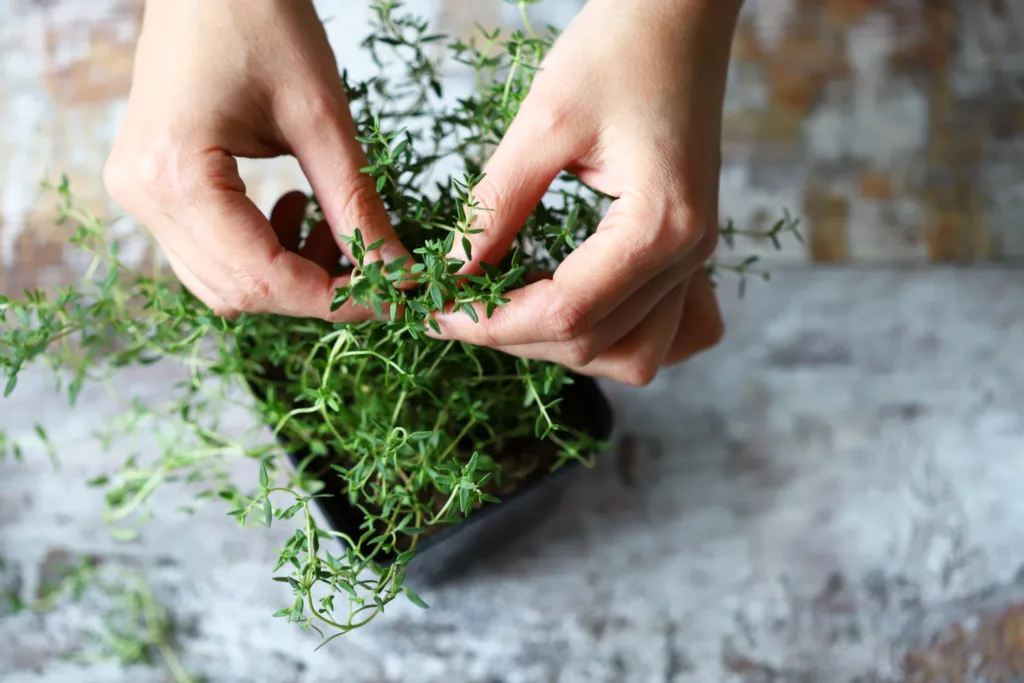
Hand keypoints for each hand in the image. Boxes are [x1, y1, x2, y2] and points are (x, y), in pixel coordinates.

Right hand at [104, 0, 408, 320]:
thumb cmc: (260, 17)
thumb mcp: (320, 116)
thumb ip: (357, 204)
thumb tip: (400, 274)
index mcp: (175, 175)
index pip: (262, 278)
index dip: (337, 300)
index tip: (395, 297)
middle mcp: (143, 196)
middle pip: (239, 291)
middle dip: (316, 290)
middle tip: (374, 263)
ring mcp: (138, 194)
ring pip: (223, 282)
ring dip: (290, 274)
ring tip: (331, 224)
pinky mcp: (151, 187)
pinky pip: (210, 253)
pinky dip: (263, 252)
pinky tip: (295, 208)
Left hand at [428, 0, 738, 384]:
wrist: (683, 12)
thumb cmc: (620, 47)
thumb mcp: (543, 122)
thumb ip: (495, 206)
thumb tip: (454, 272)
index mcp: (660, 225)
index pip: (567, 314)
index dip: (492, 325)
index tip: (437, 314)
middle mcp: (688, 255)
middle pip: (596, 345)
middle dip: (516, 338)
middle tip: (457, 310)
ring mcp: (694, 257)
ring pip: (634, 355)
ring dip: (563, 347)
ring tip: (505, 313)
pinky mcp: (686, 249)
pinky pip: (663, 330)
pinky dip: (614, 337)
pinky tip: (572, 312)